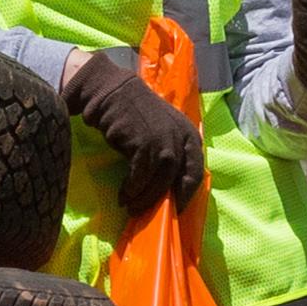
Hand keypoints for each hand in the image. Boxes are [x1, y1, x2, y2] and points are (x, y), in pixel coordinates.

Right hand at [60, 48, 205, 212]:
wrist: (110, 92)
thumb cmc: (134, 115)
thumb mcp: (162, 131)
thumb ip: (170, 153)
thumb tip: (169, 189)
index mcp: (189, 134)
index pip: (196, 171)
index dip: (186, 194)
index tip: (175, 210)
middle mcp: (180, 136)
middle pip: (178, 179)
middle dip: (164, 200)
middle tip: (150, 213)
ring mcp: (162, 138)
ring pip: (160, 180)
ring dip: (145, 197)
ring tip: (131, 206)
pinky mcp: (143, 142)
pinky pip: (140, 175)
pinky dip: (132, 188)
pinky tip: (123, 194)